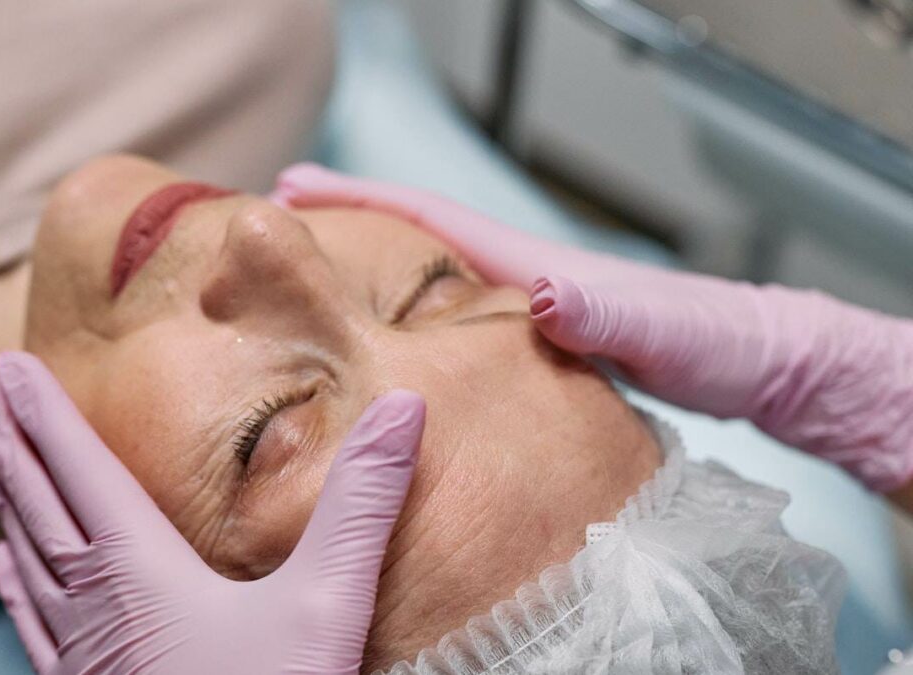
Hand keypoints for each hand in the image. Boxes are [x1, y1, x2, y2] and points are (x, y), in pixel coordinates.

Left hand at [0, 351, 424, 674]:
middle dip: (3, 439)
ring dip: (4, 497)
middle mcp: (94, 604)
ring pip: (26, 556)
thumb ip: (360, 505)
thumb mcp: (327, 603)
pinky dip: (14, 580)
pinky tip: (4, 566)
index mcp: (138, 569)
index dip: (44, 413)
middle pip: (35, 503)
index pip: (79, 469)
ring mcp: (81, 652)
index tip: (6, 365)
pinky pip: (33, 620)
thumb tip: (405, 406)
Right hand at [272, 164, 912, 492]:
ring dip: (372, 274)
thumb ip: (606, 311)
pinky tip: (397, 347)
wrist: (760, 363)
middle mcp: (525, 280)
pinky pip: (457, 325)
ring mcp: (533, 310)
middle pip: (417, 242)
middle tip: (280, 227)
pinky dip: (413, 320)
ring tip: (316, 282)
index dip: (361, 200)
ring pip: (432, 285)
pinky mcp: (543, 345)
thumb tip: (541, 291)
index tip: (294, 187)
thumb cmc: (716, 343)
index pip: (432, 218)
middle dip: (348, 227)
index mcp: (534, 267)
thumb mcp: (663, 332)